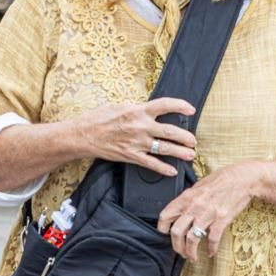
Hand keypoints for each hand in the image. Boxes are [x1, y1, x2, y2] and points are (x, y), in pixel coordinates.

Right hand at [68, 98, 197, 177]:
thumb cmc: (98, 119)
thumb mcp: (118, 106)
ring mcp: (136, 142)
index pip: (165, 105)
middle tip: (193, 140)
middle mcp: (140, 126)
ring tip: (189, 155)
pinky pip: (151, 164)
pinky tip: (172, 171)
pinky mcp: (130, 155)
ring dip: (180, 152)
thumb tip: (149, 110)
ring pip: (164, 148)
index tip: (191, 110)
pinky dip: (163, 168)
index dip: (181, 106)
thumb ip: (136, 108)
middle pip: (170, 131)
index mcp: (137, 110)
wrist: (82, 135)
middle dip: (185, 137)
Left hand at [157, 160, 258, 259]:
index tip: (165, 235)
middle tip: (180, 252)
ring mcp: (208, 214)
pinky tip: (211, 252)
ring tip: (192, 257)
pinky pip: (213, 239)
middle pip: (176, 232)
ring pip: (192, 239)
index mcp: (186, 197)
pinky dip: (211, 249)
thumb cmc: (221, 180)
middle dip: (176, 246)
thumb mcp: (198, 186)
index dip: (162, 229)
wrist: (242, 178)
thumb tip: (180, 211)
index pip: (165, 216)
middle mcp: (194, 206)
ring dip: (190, 252)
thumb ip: (188, 199)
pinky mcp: (222, 219)